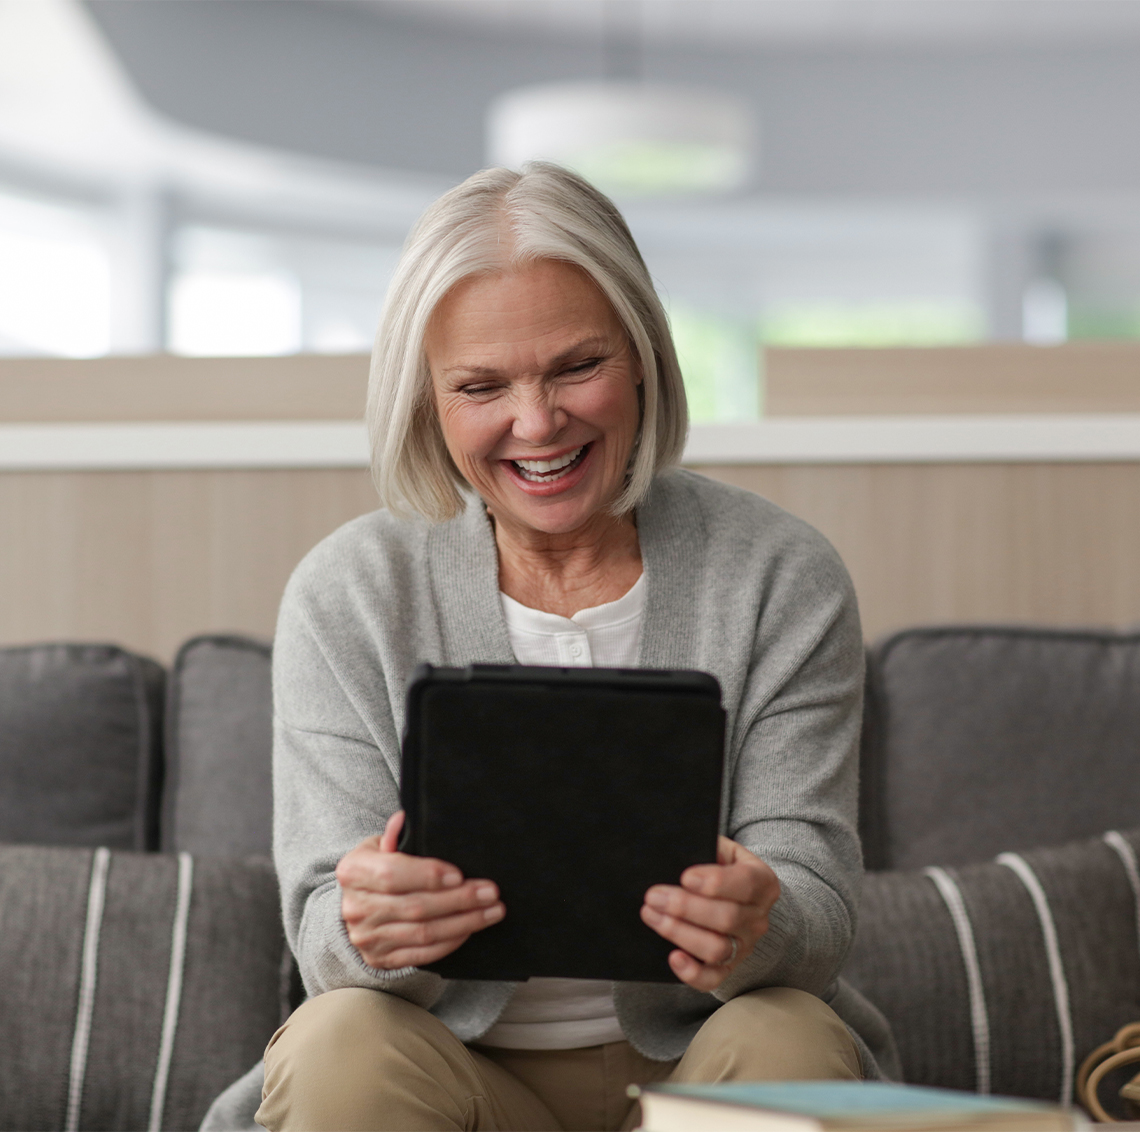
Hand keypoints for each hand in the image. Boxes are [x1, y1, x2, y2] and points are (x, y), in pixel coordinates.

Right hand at [335, 810, 504, 969]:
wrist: (357, 907)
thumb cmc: (376, 869)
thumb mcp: (378, 846)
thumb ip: (394, 835)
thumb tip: (404, 819)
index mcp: (353, 872)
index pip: (391, 874)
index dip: (427, 875)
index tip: (459, 874)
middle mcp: (356, 907)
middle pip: (414, 906)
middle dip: (459, 900)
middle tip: (489, 892)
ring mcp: (367, 937)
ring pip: (423, 933)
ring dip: (463, 922)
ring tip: (491, 911)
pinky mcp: (381, 959)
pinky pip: (422, 955)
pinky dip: (450, 942)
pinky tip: (470, 929)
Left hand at [640, 836, 779, 990]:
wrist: (741, 900)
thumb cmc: (724, 869)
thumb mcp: (725, 850)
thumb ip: (708, 846)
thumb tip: (680, 849)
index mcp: (763, 883)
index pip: (745, 884)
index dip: (716, 882)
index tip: (685, 876)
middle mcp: (759, 918)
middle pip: (726, 918)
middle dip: (685, 907)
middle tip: (654, 896)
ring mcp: (745, 946)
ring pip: (717, 948)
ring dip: (680, 933)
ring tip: (652, 915)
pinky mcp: (728, 967)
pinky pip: (712, 979)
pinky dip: (692, 973)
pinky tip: (673, 957)